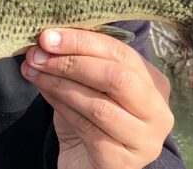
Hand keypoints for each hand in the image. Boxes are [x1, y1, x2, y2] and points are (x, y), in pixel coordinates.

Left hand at [21, 28, 174, 168]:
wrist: (87, 166)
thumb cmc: (89, 121)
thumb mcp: (88, 86)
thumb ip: (77, 62)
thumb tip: (47, 40)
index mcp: (154, 84)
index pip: (121, 53)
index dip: (82, 41)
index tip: (48, 36)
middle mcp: (158, 112)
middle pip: (116, 77)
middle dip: (72, 62)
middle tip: (38, 55)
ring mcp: (145, 140)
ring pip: (99, 105)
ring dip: (60, 84)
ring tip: (34, 72)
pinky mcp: (123, 162)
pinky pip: (88, 129)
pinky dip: (61, 107)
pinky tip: (44, 93)